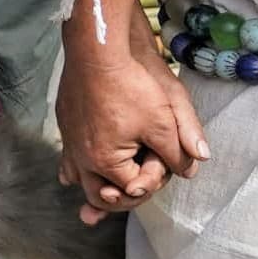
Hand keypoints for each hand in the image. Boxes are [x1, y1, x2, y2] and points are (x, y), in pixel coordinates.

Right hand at [58, 10, 206, 220]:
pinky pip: (67, 159)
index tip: (166, 163)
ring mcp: (69, 141)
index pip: (133, 189)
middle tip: (136, 192)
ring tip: (93, 208)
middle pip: (100, 195)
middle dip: (120, 198)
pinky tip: (71, 178)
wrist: (95, 51)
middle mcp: (82, 157)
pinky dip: (73, 171)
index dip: (154, 180)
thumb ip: (179, 150)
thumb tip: (192, 170)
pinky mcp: (65, 124)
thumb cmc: (130, 85)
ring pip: (78, 179)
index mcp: (106, 161)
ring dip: (92, 190)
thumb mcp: (164, 120)